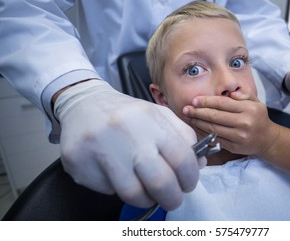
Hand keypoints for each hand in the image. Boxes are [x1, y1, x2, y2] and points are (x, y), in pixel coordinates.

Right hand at [54, 80, 198, 209]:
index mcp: (150, 120)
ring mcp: (100, 149)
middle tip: (172, 199)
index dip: (190, 179)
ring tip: (147, 192)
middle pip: (160, 182)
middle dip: (172, 198)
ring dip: (146, 199)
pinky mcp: (79, 162)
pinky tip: (117, 175)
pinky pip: (107, 190)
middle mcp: (126, 134)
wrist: (84, 103)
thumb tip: (199, 164)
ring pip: (133, 194)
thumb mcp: (159, 115)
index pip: (182, 159)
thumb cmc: (127, 113)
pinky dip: (118, 189)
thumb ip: (183, 137)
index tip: (188, 184)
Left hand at [182, 86, 278, 156]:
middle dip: (198, 112)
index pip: (223, 103)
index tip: (194, 100)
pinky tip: (196, 127)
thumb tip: (230, 92)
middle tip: (186, 109)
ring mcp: (238, 137)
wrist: (267, 139)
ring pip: (213, 128)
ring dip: (198, 123)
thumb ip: (244, 93)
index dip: (207, 101)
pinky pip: (215, 138)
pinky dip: (203, 132)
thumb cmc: (258, 117)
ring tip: (188, 117)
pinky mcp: (234, 147)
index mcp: (249, 109)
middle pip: (215, 116)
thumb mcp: (255, 101)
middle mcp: (244, 123)